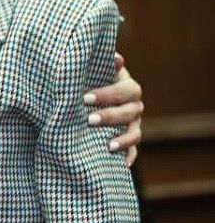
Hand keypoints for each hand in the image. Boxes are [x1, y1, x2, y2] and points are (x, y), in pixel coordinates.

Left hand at [83, 52, 143, 166]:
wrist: (92, 100)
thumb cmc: (92, 82)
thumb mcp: (96, 72)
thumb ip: (102, 65)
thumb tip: (115, 57)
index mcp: (128, 87)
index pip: (125, 89)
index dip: (108, 93)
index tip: (86, 98)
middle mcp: (134, 106)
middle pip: (131, 111)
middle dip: (111, 116)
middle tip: (90, 120)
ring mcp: (133, 125)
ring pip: (135, 133)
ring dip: (124, 139)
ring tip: (109, 146)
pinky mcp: (129, 142)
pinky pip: (133, 152)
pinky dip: (129, 157)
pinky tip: (122, 165)